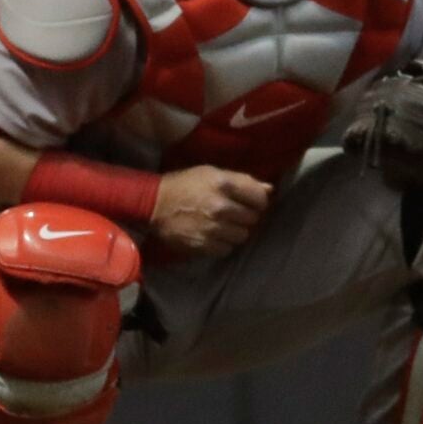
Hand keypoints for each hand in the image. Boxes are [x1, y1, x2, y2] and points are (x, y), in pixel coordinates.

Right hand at [151, 165, 271, 254]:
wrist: (152, 204)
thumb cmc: (184, 185)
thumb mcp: (212, 173)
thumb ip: (243, 181)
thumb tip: (270, 189)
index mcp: (224, 185)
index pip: (260, 198)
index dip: (258, 200)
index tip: (251, 201)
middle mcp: (220, 207)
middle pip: (253, 218)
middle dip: (247, 216)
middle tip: (235, 213)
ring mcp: (211, 228)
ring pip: (242, 236)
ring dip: (236, 231)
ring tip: (224, 225)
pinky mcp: (202, 245)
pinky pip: (226, 249)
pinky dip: (223, 244)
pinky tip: (214, 236)